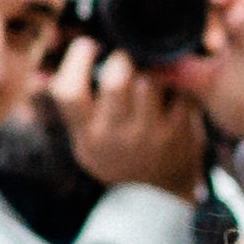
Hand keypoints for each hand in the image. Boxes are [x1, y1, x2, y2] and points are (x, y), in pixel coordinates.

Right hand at [55, 38, 209, 198]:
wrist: (157, 199)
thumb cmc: (117, 157)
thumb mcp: (87, 141)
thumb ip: (78, 107)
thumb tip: (62, 55)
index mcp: (87, 135)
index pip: (69, 92)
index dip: (76, 61)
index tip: (87, 45)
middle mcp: (117, 136)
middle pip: (115, 80)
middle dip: (122, 57)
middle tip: (128, 56)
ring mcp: (151, 135)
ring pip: (149, 81)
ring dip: (151, 69)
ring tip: (151, 73)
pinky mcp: (181, 132)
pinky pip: (180, 91)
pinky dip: (178, 84)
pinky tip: (174, 90)